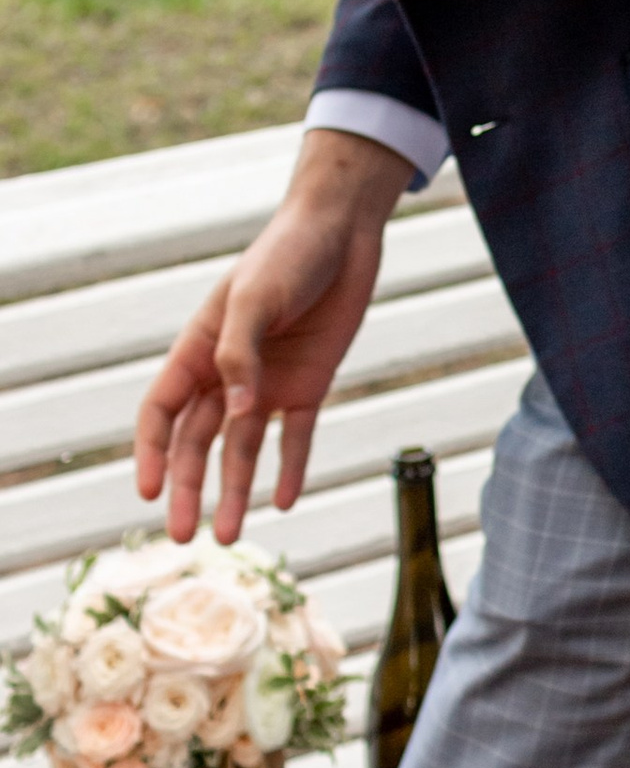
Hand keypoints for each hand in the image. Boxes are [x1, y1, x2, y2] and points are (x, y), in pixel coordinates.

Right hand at [135, 132, 410, 538]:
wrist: (342, 232)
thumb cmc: (286, 255)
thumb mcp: (255, 299)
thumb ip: (240, 354)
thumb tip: (236, 412)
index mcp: (198, 350)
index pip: (161, 412)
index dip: (152, 453)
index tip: (149, 493)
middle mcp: (227, 374)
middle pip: (197, 443)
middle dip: (188, 489)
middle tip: (183, 535)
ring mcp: (268, 383)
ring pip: (242, 449)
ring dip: (234, 490)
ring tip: (228, 535)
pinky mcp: (309, 384)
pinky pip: (296, 437)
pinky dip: (291, 468)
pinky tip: (284, 501)